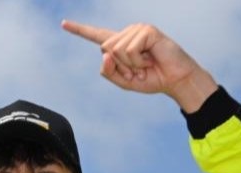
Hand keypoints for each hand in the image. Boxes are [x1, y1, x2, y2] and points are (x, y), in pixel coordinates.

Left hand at [62, 20, 217, 112]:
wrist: (176, 80)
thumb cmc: (153, 79)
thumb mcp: (125, 82)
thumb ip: (109, 72)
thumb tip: (103, 53)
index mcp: (120, 45)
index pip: (97, 36)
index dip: (80, 30)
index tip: (64, 23)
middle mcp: (126, 34)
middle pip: (105, 48)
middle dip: (120, 66)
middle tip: (138, 70)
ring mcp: (137, 30)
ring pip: (116, 49)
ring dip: (131, 64)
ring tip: (146, 65)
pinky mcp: (147, 30)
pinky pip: (130, 49)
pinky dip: (138, 61)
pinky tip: (150, 59)